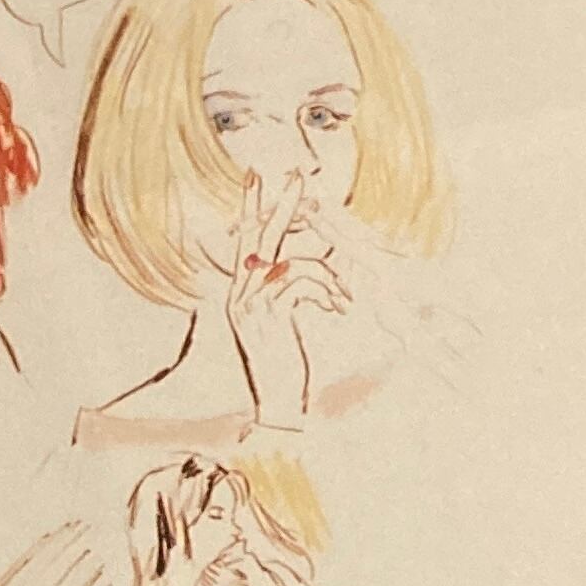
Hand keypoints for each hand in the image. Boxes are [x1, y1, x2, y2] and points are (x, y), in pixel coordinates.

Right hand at [221, 170, 348, 429]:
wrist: (277, 410)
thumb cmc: (287, 370)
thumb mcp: (289, 323)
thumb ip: (295, 290)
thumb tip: (322, 257)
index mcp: (242, 292)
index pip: (247, 240)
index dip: (254, 207)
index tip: (261, 176)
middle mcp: (239, 294)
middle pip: (260, 236)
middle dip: (281, 204)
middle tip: (296, 175)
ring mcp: (249, 304)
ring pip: (290, 261)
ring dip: (327, 273)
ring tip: (346, 295)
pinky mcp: (265, 316)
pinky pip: (299, 282)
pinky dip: (325, 290)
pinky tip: (337, 309)